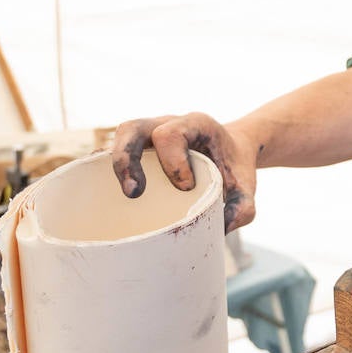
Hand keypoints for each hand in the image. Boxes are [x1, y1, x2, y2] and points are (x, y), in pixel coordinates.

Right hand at [110, 113, 257, 231]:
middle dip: (128, 160)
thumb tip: (219, 229)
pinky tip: (104, 194)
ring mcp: (150, 134)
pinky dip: (106, 169)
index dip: (173, 161)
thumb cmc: (236, 171)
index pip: (173, 133)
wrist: (234, 152)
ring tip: (123, 195)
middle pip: (134, 127)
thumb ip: (242, 209)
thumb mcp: (247, 189)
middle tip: (134, 193)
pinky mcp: (138, 149)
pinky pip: (114, 152)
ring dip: (114, 164)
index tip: (187, 188)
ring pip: (120, 136)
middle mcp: (168, 123)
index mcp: (197, 125)